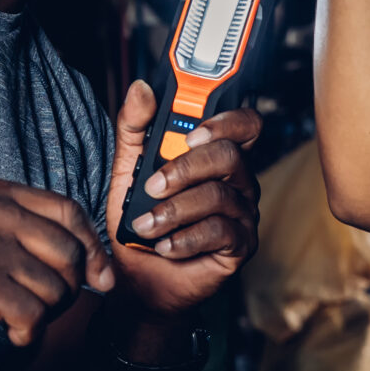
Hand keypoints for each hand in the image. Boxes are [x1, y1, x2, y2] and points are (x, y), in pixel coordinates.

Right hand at [0, 180, 114, 351]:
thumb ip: (28, 231)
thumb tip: (96, 266)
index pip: (69, 212)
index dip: (92, 246)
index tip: (99, 275)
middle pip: (70, 253)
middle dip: (68, 288)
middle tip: (43, 306)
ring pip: (56, 289)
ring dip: (44, 314)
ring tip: (17, 319)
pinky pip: (35, 316)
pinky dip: (29, 333)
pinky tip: (10, 334)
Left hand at [103, 80, 262, 320]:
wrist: (137, 281)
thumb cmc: (138, 224)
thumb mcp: (126, 172)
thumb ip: (134, 130)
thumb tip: (141, 89)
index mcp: (215, 156)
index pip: (243, 124)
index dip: (225, 120)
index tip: (190, 132)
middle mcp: (237, 181)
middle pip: (230, 156)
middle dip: (186, 169)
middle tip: (153, 185)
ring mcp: (242, 213)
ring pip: (220, 196)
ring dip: (175, 210)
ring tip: (146, 225)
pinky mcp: (240, 246)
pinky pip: (220, 232)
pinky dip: (185, 239)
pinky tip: (165, 247)